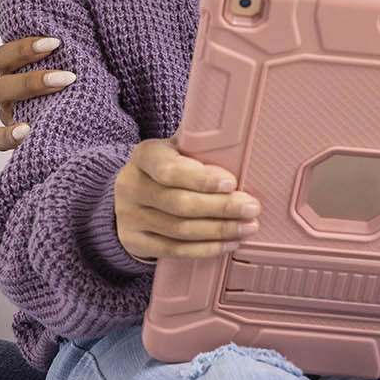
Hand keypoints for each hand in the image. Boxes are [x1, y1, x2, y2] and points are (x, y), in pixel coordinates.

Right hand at [0, 0, 74, 151]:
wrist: (79, 105)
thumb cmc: (62, 66)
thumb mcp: (51, 36)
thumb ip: (28, 7)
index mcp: (14, 66)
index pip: (6, 53)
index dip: (25, 47)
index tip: (56, 42)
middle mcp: (8, 89)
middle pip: (4, 80)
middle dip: (34, 75)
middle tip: (69, 73)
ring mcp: (10, 113)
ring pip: (4, 105)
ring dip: (30, 97)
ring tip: (61, 94)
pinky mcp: (17, 137)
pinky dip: (8, 136)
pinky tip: (28, 131)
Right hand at [114, 138, 260, 260]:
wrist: (129, 197)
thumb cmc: (165, 168)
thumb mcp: (174, 149)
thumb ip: (197, 142)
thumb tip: (234, 130)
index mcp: (144, 156)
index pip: (169, 170)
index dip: (201, 179)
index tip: (232, 183)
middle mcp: (131, 185)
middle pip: (179, 203)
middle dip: (220, 208)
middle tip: (251, 208)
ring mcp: (129, 216)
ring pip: (179, 230)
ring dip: (218, 230)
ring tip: (247, 227)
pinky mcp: (134, 241)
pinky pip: (173, 250)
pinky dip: (204, 249)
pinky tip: (227, 244)